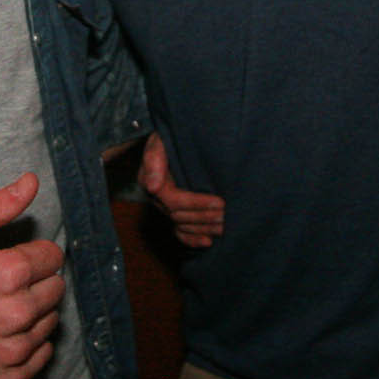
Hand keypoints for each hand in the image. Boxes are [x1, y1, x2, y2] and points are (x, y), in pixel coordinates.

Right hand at [0, 173, 65, 378]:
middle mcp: (17, 314)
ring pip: (49, 323)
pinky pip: (39, 358)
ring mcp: (11, 351)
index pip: (52, 257)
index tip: (10, 259)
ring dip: (32, 314)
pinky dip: (27, 347)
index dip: (32, 254)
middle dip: (35, 282)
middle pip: (55, 289)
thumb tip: (31, 182)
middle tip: (1, 285)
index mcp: (9, 274)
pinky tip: (0, 336)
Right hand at [140, 133, 224, 248]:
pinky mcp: (174, 211)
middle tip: (228, 216)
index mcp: (151, 180)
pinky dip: (192, 240)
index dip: (197, 203)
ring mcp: (164, 206)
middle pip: (180, 216)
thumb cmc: (169, 135)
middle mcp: (157, 197)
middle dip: (205, 217)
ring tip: (225, 228)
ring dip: (203, 229)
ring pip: (182, 226)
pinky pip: (179, 232)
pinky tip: (208, 242)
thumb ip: (154, 158)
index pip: (175, 200)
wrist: (173, 136)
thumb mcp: (159, 140)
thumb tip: (153, 187)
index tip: (220, 201)